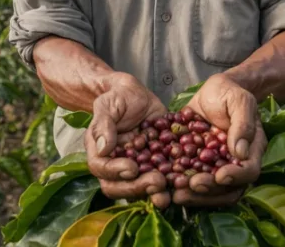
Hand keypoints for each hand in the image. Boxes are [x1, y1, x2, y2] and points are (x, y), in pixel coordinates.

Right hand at [83, 73, 169, 207]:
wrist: (137, 94)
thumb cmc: (118, 98)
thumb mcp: (107, 105)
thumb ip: (103, 125)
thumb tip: (104, 149)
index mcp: (100, 154)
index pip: (102, 169)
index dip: (115, 172)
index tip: (131, 168)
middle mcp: (117, 166)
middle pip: (121, 186)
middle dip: (139, 187)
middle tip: (156, 181)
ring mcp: (138, 167)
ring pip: (142, 187)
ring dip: (156, 191)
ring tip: (169, 188)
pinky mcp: (157, 164)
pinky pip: (163, 176)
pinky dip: (173, 180)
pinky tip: (184, 178)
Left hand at [172, 73, 266, 205]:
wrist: (212, 91)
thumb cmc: (230, 93)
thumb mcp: (239, 101)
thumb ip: (243, 124)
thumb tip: (240, 152)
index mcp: (250, 150)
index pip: (249, 171)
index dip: (236, 177)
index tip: (220, 176)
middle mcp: (234, 164)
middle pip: (227, 189)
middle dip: (209, 190)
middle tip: (190, 186)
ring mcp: (215, 166)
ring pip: (209, 190)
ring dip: (193, 194)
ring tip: (175, 190)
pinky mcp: (196, 165)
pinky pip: (189, 179)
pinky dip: (178, 182)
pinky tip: (164, 179)